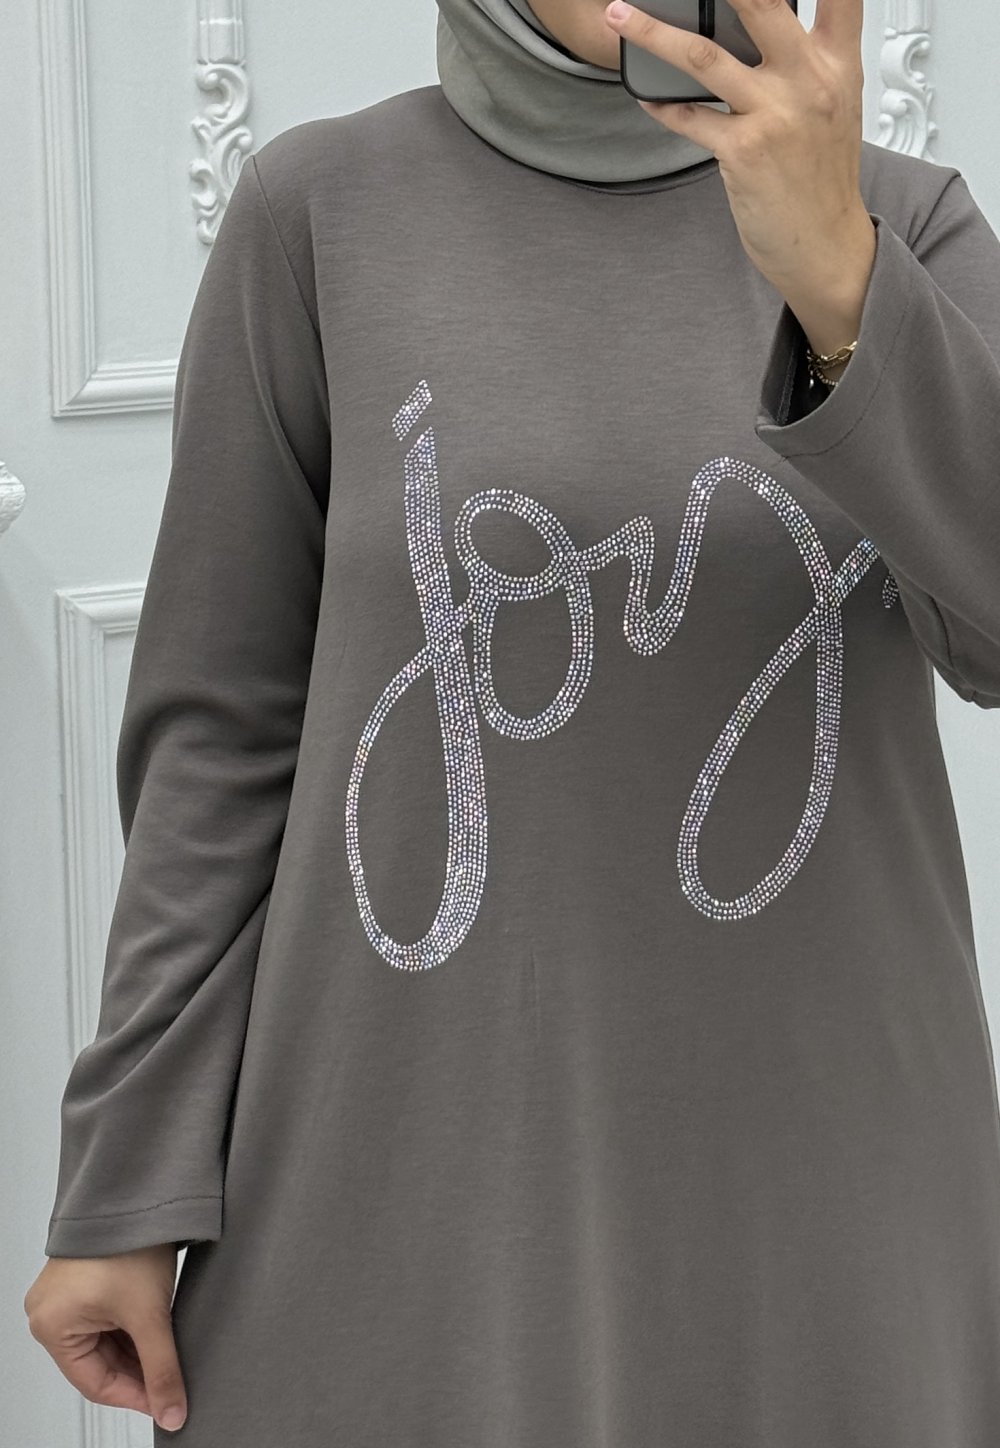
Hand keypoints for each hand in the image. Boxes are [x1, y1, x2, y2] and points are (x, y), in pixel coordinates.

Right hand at [24, 1244, 188, 1432]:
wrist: (137, 1191)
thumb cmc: (129, 1244)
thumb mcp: (150, 1314)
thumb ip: (163, 1369)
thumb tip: (171, 1413)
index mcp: (51, 1326)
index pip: (96, 1383)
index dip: (135, 1396)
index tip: (166, 1404)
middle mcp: (49, 1312)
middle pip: (100, 1362)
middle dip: (138, 1372)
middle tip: (174, 1382)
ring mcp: (64, 1296)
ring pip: (105, 1341)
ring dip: (136, 1349)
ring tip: (170, 1354)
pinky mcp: (81, 1281)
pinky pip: (104, 1319)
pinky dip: (129, 1328)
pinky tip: (157, 1332)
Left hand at [604, 0, 875, 305]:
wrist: (825, 245)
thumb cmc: (823, 180)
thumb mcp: (835, 107)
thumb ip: (807, 61)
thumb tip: (764, 28)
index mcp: (838, 65)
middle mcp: (809, 81)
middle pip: (760, 2)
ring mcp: (774, 115)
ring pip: (702, 56)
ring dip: (651, 32)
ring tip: (620, 14)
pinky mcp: (743, 151)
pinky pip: (689, 117)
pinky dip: (662, 104)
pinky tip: (646, 96)